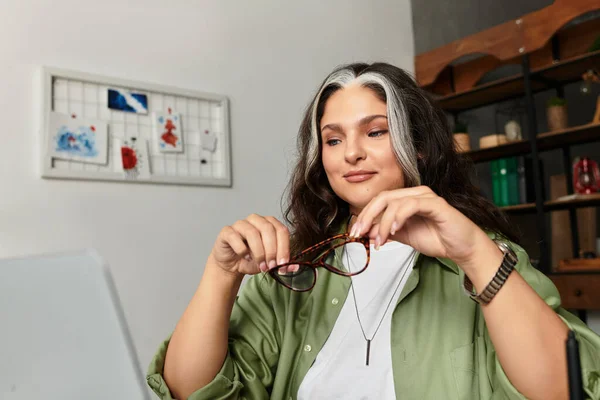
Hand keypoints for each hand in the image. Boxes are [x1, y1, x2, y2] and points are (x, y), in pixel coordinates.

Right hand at [209, 214, 289, 276]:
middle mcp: (256, 220)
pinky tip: (244, 257)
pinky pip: (235, 236)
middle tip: (271, 266)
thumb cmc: (252, 260)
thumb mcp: (270, 263)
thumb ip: (282, 264)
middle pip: (268, 229)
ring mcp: (240, 224)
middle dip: (272, 250)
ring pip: (252, 232)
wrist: (231, 265)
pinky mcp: (227, 231)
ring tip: (260, 265)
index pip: (281, 230)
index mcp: (270, 223)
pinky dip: (242, 249)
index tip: (283, 264)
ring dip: (258, 252)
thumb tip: (295, 266)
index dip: (284, 247)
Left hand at [350, 186, 490, 267]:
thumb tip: (367, 232)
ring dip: (383, 223)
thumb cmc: (438, 239)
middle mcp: (415, 194)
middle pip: (383, 198)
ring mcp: (426, 197)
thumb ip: (387, 232)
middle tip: (359, 233)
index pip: (379, 202)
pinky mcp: (436, 204)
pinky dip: (399, 217)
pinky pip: (412, 205)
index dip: (364, 215)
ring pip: (395, 202)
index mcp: (406, 199)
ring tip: (380, 240)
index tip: (355, 232)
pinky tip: (394, 230)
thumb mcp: (404, 237)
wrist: (462, 248)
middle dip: (368, 216)